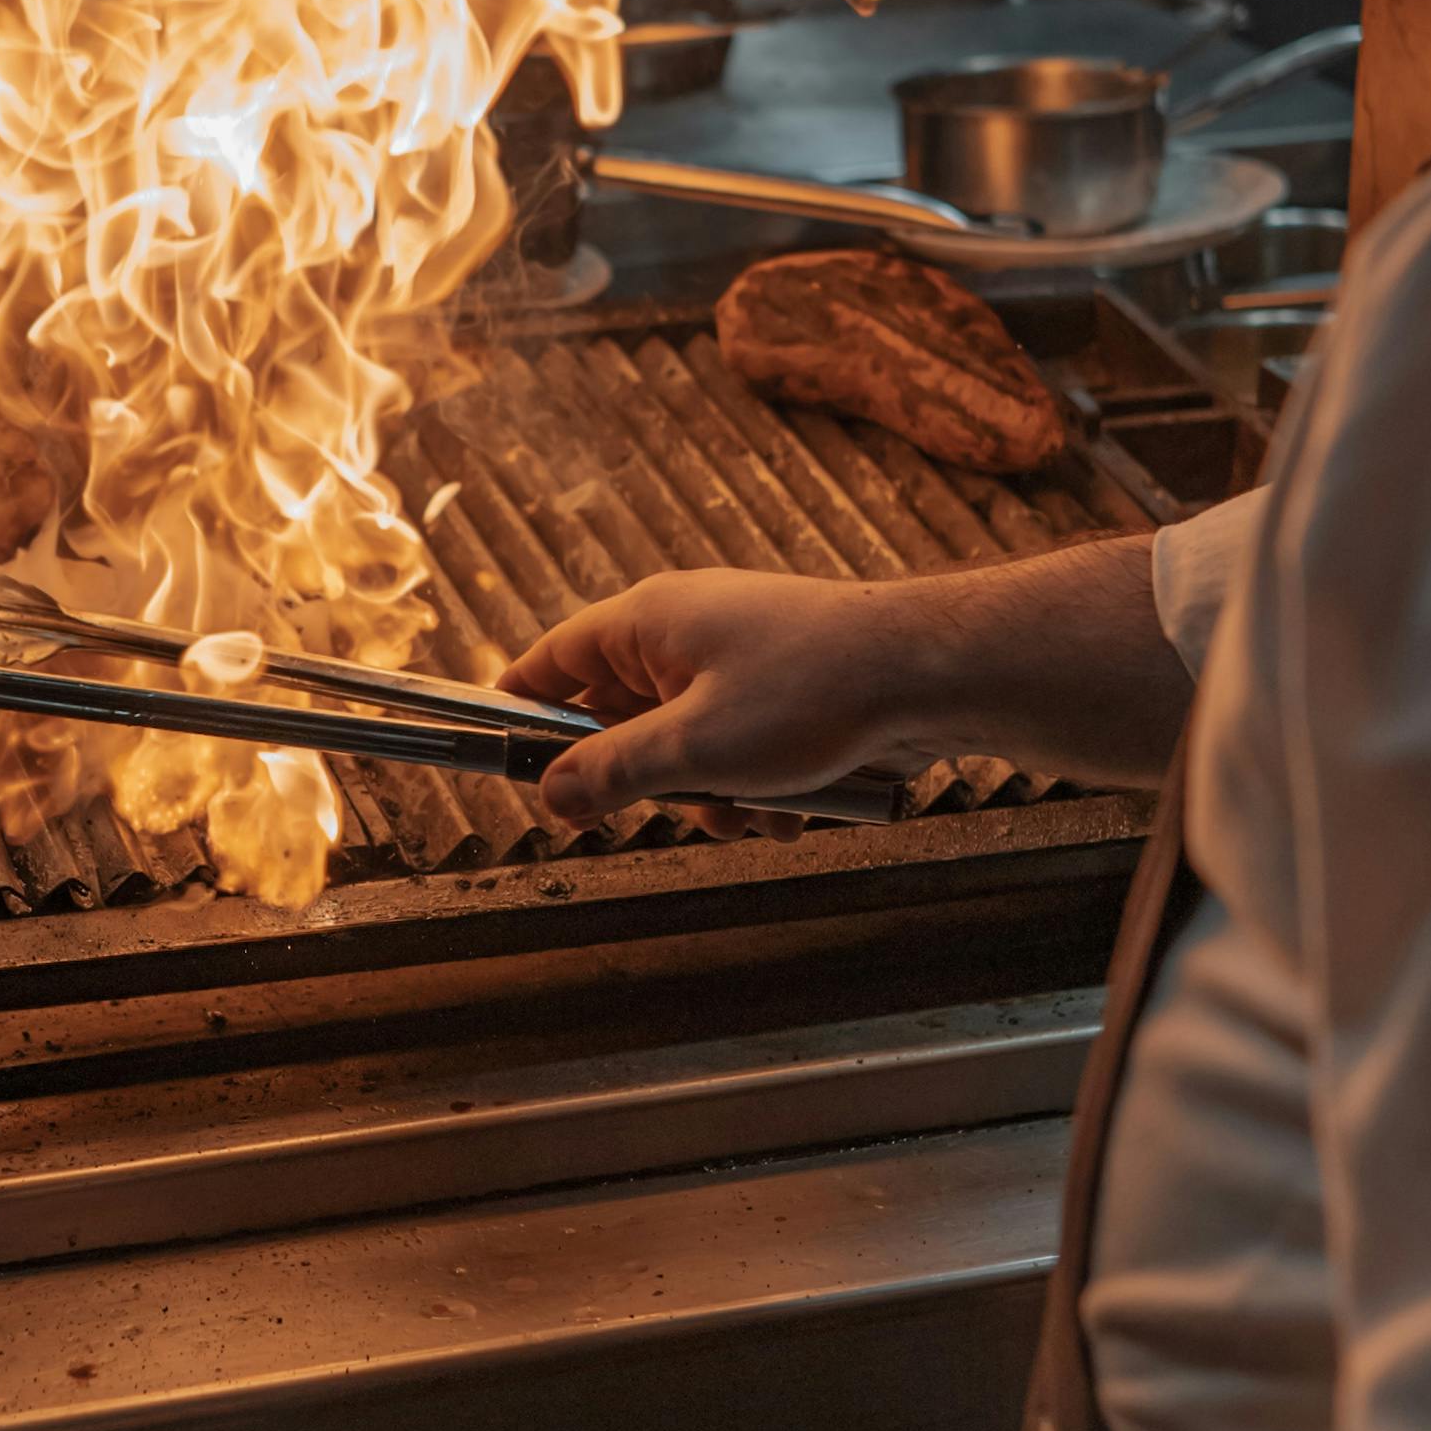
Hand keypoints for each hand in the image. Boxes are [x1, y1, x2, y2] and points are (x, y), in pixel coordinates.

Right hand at [501, 569, 937, 830]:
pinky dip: (759, 786)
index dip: (526, 708)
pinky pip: (744, 748)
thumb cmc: (807, 692)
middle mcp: (690, 630)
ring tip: (751, 810)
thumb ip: (611, 773)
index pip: (557, 657)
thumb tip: (548, 794)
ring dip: (711, 793)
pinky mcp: (787, 687)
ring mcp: (742, 656)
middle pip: (624, 713)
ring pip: (689, 743)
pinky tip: (795, 806)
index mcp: (650, 621)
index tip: (505, 759)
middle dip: (645, 777)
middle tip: (670, 806)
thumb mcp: (693, 748)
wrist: (925, 674)